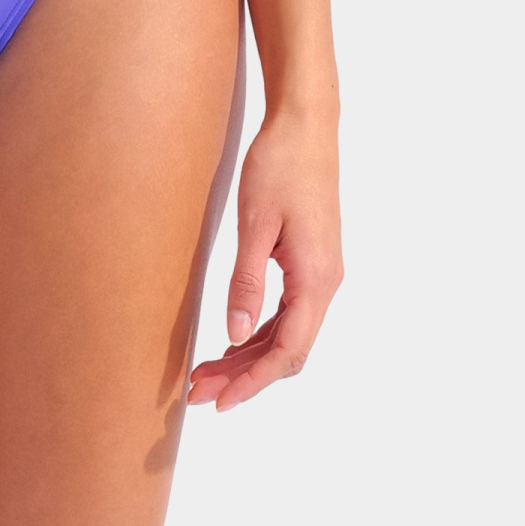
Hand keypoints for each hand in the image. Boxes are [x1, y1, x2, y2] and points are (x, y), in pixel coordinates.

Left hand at [187, 106, 341, 411]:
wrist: (306, 124)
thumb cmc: (280, 165)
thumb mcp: (255, 224)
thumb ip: (246, 282)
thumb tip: (236, 335)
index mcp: (316, 279)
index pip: (288, 351)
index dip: (253, 382)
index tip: (221, 401)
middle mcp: (325, 283)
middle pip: (288, 350)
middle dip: (245, 375)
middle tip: (199, 390)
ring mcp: (321, 273)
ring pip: (288, 333)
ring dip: (250, 356)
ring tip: (207, 370)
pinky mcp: (311, 262)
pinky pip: (289, 312)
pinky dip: (261, 332)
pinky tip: (233, 338)